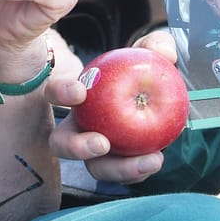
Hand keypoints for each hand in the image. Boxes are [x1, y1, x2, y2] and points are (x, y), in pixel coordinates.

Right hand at [46, 30, 173, 184]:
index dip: (61, 93)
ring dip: (117, 169)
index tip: (79, 91)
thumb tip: (164, 52)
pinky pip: (122, 174)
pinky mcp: (116, 165)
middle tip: (102, 143)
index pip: (55, 94)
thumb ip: (155, 46)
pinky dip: (139, 170)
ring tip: (147, 161)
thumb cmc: (137, 72)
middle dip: (76, 147)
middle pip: (61, 144)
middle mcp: (77, 127)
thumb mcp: (146, 54)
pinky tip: (156, 159)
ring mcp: (95, 151)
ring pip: (94, 168)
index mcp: (76, 96)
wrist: (150, 97)